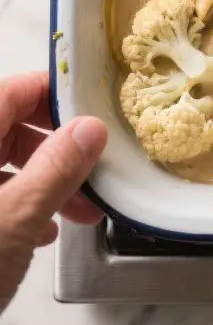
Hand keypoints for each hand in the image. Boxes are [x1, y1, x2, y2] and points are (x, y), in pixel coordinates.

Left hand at [0, 71, 106, 311]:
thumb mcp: (14, 219)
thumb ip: (55, 169)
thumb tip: (89, 130)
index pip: (12, 91)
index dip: (54, 96)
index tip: (92, 111)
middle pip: (8, 127)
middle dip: (55, 147)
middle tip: (91, 167)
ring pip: (1, 164)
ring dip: (43, 180)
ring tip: (78, 210)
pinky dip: (19, 204)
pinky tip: (42, 233)